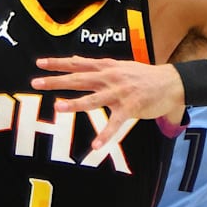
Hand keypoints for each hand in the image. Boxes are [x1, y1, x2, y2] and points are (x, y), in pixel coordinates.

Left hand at [31, 56, 183, 149]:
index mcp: (106, 68)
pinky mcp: (130, 108)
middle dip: (56, 81)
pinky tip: (95, 145)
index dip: (58, 63)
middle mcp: (110, 78)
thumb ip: (97, 65)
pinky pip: (115, 124)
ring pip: (93, 99)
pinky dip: (106, 135)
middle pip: (78, 79)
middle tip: (36, 83)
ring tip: (58, 107)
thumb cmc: (143, 75)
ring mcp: (119, 93)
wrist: (171, 82)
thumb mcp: (119, 65)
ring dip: (75, 104)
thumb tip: (74, 60)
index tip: (39, 63)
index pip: (77, 64)